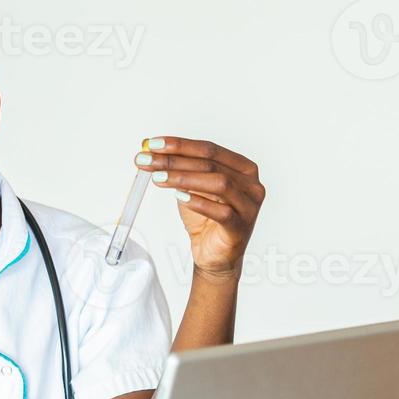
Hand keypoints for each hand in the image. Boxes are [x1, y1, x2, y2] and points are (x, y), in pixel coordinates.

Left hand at [134, 136, 264, 276]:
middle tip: (148, 160)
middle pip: (211, 164)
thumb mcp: (190, 188)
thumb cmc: (205, 219)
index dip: (180, 145)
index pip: (209, 149)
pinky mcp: (240, 227)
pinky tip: (180, 197)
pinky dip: (199, 203)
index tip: (153, 144)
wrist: (213, 255)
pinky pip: (222, 212)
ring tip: (158, 178)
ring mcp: (249, 206)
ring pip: (219, 184)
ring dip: (184, 178)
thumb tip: (150, 149)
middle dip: (175, 160)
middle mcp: (250, 184)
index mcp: (242, 168)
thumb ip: (178, 168)